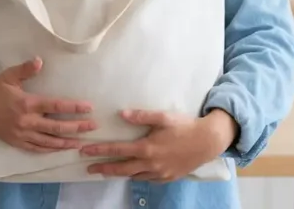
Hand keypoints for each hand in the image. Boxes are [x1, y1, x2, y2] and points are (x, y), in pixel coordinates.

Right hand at [0, 56, 97, 152]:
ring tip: (82, 142)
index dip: (73, 107)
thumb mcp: (9, 75)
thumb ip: (25, 69)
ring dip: (66, 142)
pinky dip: (51, 150)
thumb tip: (40, 61)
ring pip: (48, 141)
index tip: (89, 107)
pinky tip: (62, 149)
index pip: (55, 106)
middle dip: (77, 127)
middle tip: (93, 126)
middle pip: (56, 127)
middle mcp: (26, 121)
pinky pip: (37, 149)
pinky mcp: (16, 142)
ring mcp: (21, 134)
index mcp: (26, 103)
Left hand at [80, 109, 236, 182]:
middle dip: (103, 168)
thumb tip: (122, 114)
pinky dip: (137, 176)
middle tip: (89, 168)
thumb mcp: (163, 117)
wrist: (208, 142)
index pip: (117, 150)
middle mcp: (150, 164)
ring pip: (133, 176)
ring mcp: (159, 173)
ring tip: (106, 171)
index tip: (85, 151)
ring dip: (118, 174)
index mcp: (147, 148)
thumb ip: (142, 116)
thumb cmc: (185, 126)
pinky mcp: (167, 178)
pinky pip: (147, 180)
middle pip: (121, 168)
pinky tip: (133, 173)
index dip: (99, 151)